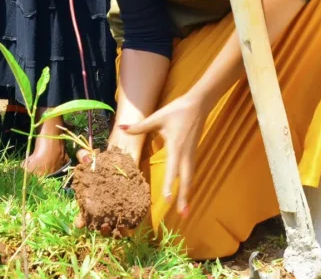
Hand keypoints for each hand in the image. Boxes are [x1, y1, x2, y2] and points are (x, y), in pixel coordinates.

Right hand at [74, 137, 141, 237]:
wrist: (125, 159)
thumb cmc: (106, 162)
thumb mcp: (94, 160)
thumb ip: (86, 158)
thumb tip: (84, 157)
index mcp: (92, 202)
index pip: (84, 216)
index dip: (81, 222)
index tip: (78, 224)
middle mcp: (104, 210)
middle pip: (100, 226)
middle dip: (101, 230)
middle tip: (103, 226)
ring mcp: (117, 211)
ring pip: (114, 229)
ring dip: (114, 232)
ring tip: (116, 227)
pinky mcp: (132, 210)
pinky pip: (130, 224)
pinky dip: (129, 227)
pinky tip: (128, 226)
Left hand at [121, 92, 209, 217]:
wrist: (198, 105)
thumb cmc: (176, 111)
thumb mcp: (157, 118)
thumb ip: (139, 126)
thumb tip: (121, 128)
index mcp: (176, 147)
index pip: (173, 169)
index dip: (170, 185)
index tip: (167, 200)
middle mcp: (185, 154)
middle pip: (186, 180)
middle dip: (184, 197)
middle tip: (182, 215)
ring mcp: (191, 155)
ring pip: (190, 178)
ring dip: (187, 194)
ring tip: (185, 211)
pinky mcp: (192, 155)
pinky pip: (190, 173)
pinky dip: (188, 185)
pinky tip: (186, 194)